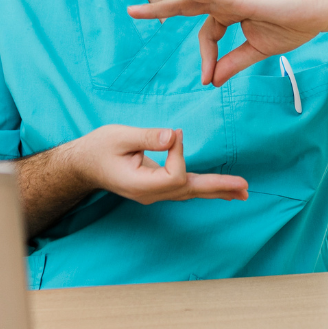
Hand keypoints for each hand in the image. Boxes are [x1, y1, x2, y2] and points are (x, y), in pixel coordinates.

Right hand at [73, 125, 247, 203]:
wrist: (82, 164)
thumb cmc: (98, 148)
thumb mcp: (119, 137)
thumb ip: (147, 137)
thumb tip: (174, 135)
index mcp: (141, 184)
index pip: (174, 173)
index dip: (179, 152)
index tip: (171, 134)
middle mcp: (151, 194)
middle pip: (190, 191)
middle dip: (219, 187)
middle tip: (245, 188)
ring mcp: (154, 194)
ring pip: (190, 193)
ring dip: (217, 190)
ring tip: (242, 192)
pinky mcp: (156, 187)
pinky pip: (184, 189)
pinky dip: (204, 187)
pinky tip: (220, 190)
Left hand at [128, 0, 327, 85]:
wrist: (321, 11)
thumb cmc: (295, 24)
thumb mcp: (258, 50)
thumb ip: (233, 63)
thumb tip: (212, 80)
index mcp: (231, 12)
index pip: (207, 34)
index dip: (205, 59)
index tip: (208, 80)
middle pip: (186, 3)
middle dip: (159, 8)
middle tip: (132, 11)